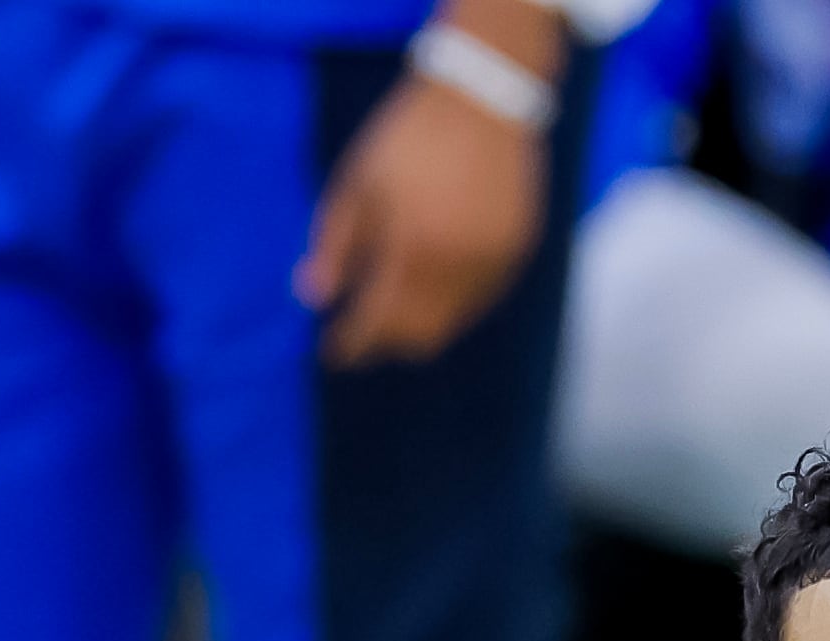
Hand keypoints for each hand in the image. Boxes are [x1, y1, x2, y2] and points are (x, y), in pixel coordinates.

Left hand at [301, 23, 554, 365]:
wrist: (484, 98)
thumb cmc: (410, 136)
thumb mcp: (358, 182)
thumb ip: (334, 243)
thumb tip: (312, 297)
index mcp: (413, 249)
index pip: (377, 322)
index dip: (351, 344)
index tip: (331, 352)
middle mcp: (459, 268)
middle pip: (419, 337)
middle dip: (386, 343)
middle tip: (360, 335)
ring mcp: (494, 264)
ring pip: (453, 323)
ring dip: (418, 325)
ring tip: (393, 305)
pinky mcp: (518, 254)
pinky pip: (480, 299)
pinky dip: (451, 303)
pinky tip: (432, 280)